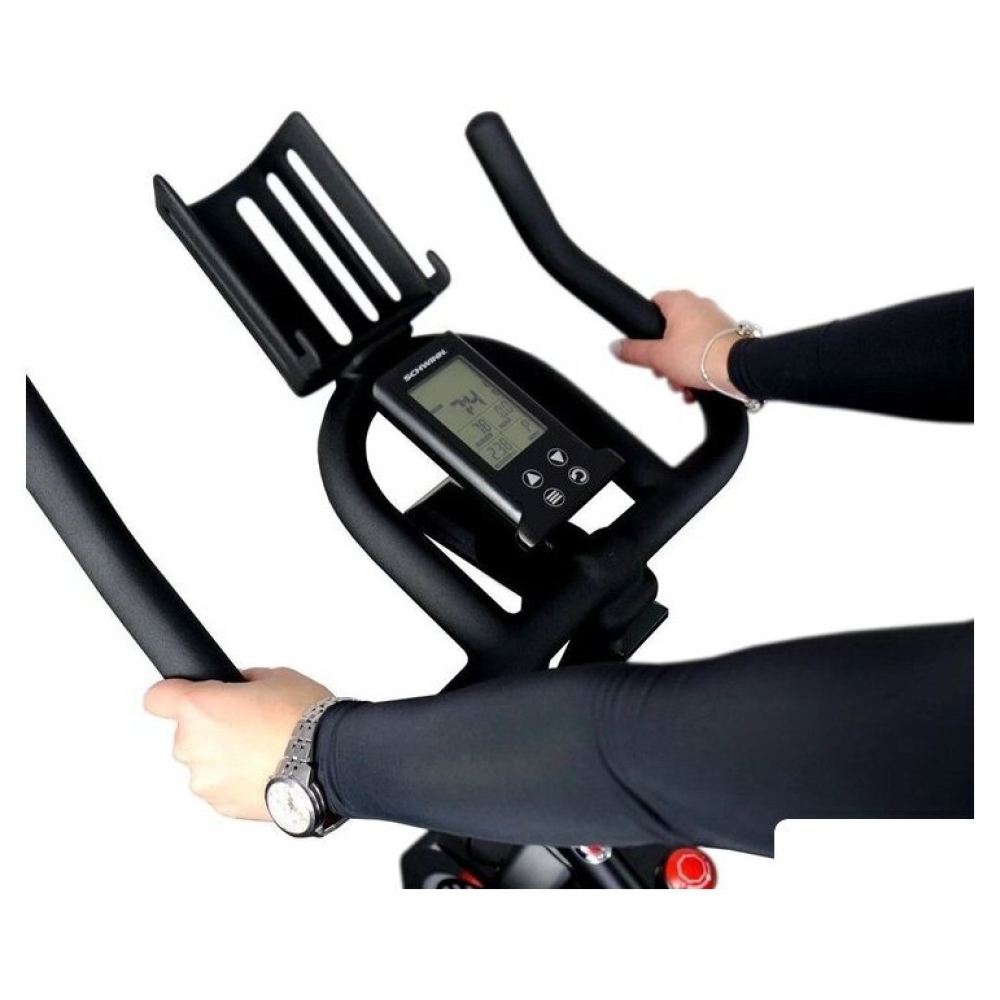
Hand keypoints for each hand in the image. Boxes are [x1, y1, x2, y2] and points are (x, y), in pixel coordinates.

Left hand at [144, 668, 331, 820]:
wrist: (328, 761)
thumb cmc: (304, 718)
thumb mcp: (276, 677)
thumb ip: (244, 684)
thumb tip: (239, 690)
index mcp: (199, 708)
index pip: (157, 697)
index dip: (172, 694)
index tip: (184, 695)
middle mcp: (192, 746)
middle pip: (187, 732)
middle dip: (213, 727)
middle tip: (250, 723)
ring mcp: (205, 781)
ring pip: (205, 763)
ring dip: (225, 757)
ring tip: (264, 750)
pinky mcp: (222, 806)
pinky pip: (222, 786)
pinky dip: (238, 780)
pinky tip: (268, 769)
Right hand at [610, 290, 739, 399]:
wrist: (738, 369)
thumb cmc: (703, 356)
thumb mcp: (657, 357)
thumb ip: (633, 351)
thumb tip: (616, 347)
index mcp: (680, 301)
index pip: (654, 302)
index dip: (646, 326)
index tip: (644, 343)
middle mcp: (699, 305)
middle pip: (670, 330)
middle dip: (664, 356)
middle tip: (664, 371)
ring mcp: (715, 320)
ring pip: (688, 343)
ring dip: (680, 367)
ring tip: (682, 384)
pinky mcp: (727, 336)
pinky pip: (705, 351)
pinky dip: (697, 368)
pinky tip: (695, 387)